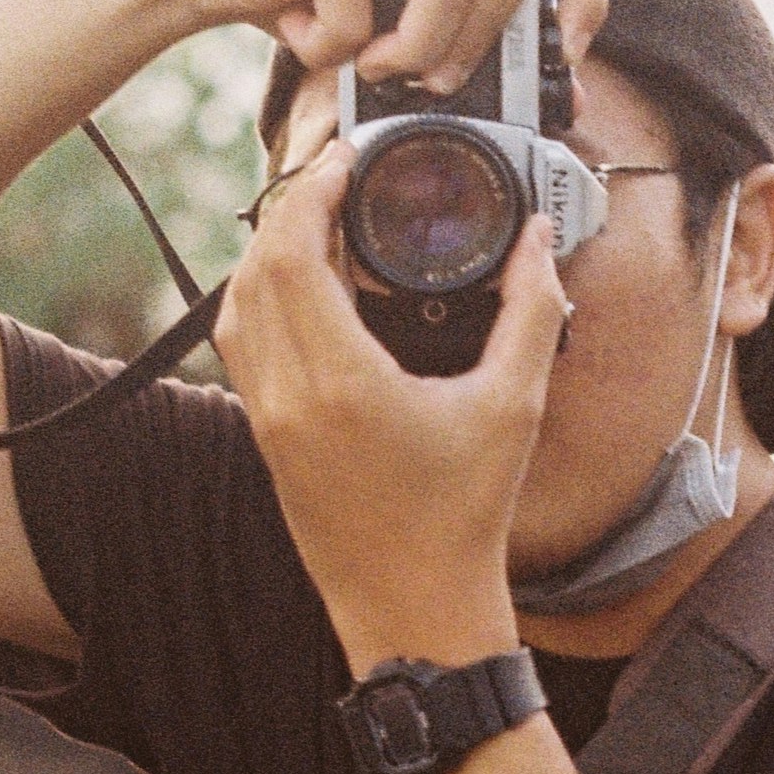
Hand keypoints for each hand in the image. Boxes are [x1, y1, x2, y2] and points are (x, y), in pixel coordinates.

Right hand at [132, 0, 606, 97]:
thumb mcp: (393, 2)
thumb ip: (463, 28)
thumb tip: (564, 102)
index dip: (580, 3)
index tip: (560, 65)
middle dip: (480, 44)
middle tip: (433, 77)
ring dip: (410, 53)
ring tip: (365, 60)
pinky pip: (363, 21)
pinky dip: (331, 52)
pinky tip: (303, 32)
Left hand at [214, 146, 570, 671]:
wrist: (414, 612)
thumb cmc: (466, 518)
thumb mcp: (515, 407)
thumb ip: (531, 311)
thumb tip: (540, 240)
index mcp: (339, 381)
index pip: (289, 253)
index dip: (309, 192)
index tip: (344, 161)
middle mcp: (286, 396)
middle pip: (251, 269)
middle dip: (287, 210)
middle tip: (334, 180)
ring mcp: (266, 420)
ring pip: (233, 307)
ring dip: (265, 253)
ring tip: (317, 223)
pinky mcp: (265, 439)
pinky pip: (240, 347)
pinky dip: (260, 300)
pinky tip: (304, 288)